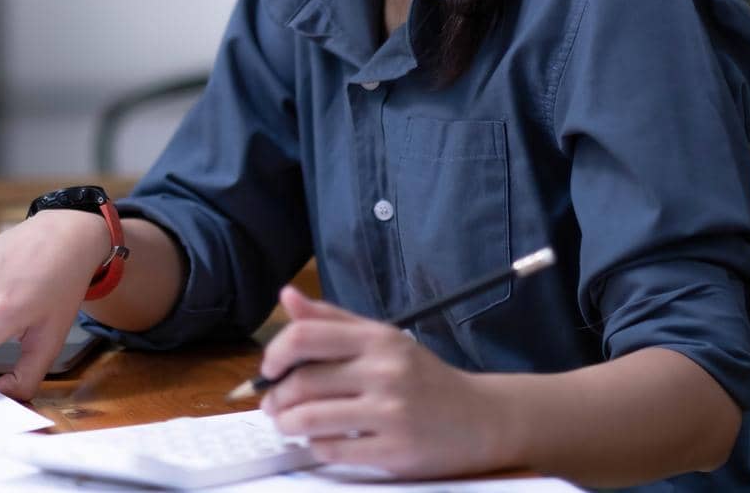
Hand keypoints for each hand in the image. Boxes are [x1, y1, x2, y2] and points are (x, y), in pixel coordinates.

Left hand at [258, 286, 510, 477]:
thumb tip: (287, 296)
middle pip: (303, 382)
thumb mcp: (382, 338)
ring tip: (287, 424)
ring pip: (311, 419)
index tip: (269, 367)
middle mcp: (384, 372)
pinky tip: (319, 441)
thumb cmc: (421, 377)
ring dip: (287, 424)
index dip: (275, 353)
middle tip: (271, 404)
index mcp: (377, 339)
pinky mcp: (394, 451)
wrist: (480, 419)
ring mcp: (390, 413)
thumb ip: (331, 320)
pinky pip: (333, 450)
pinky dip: (315, 447)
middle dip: (275, 397)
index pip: (306, 336)